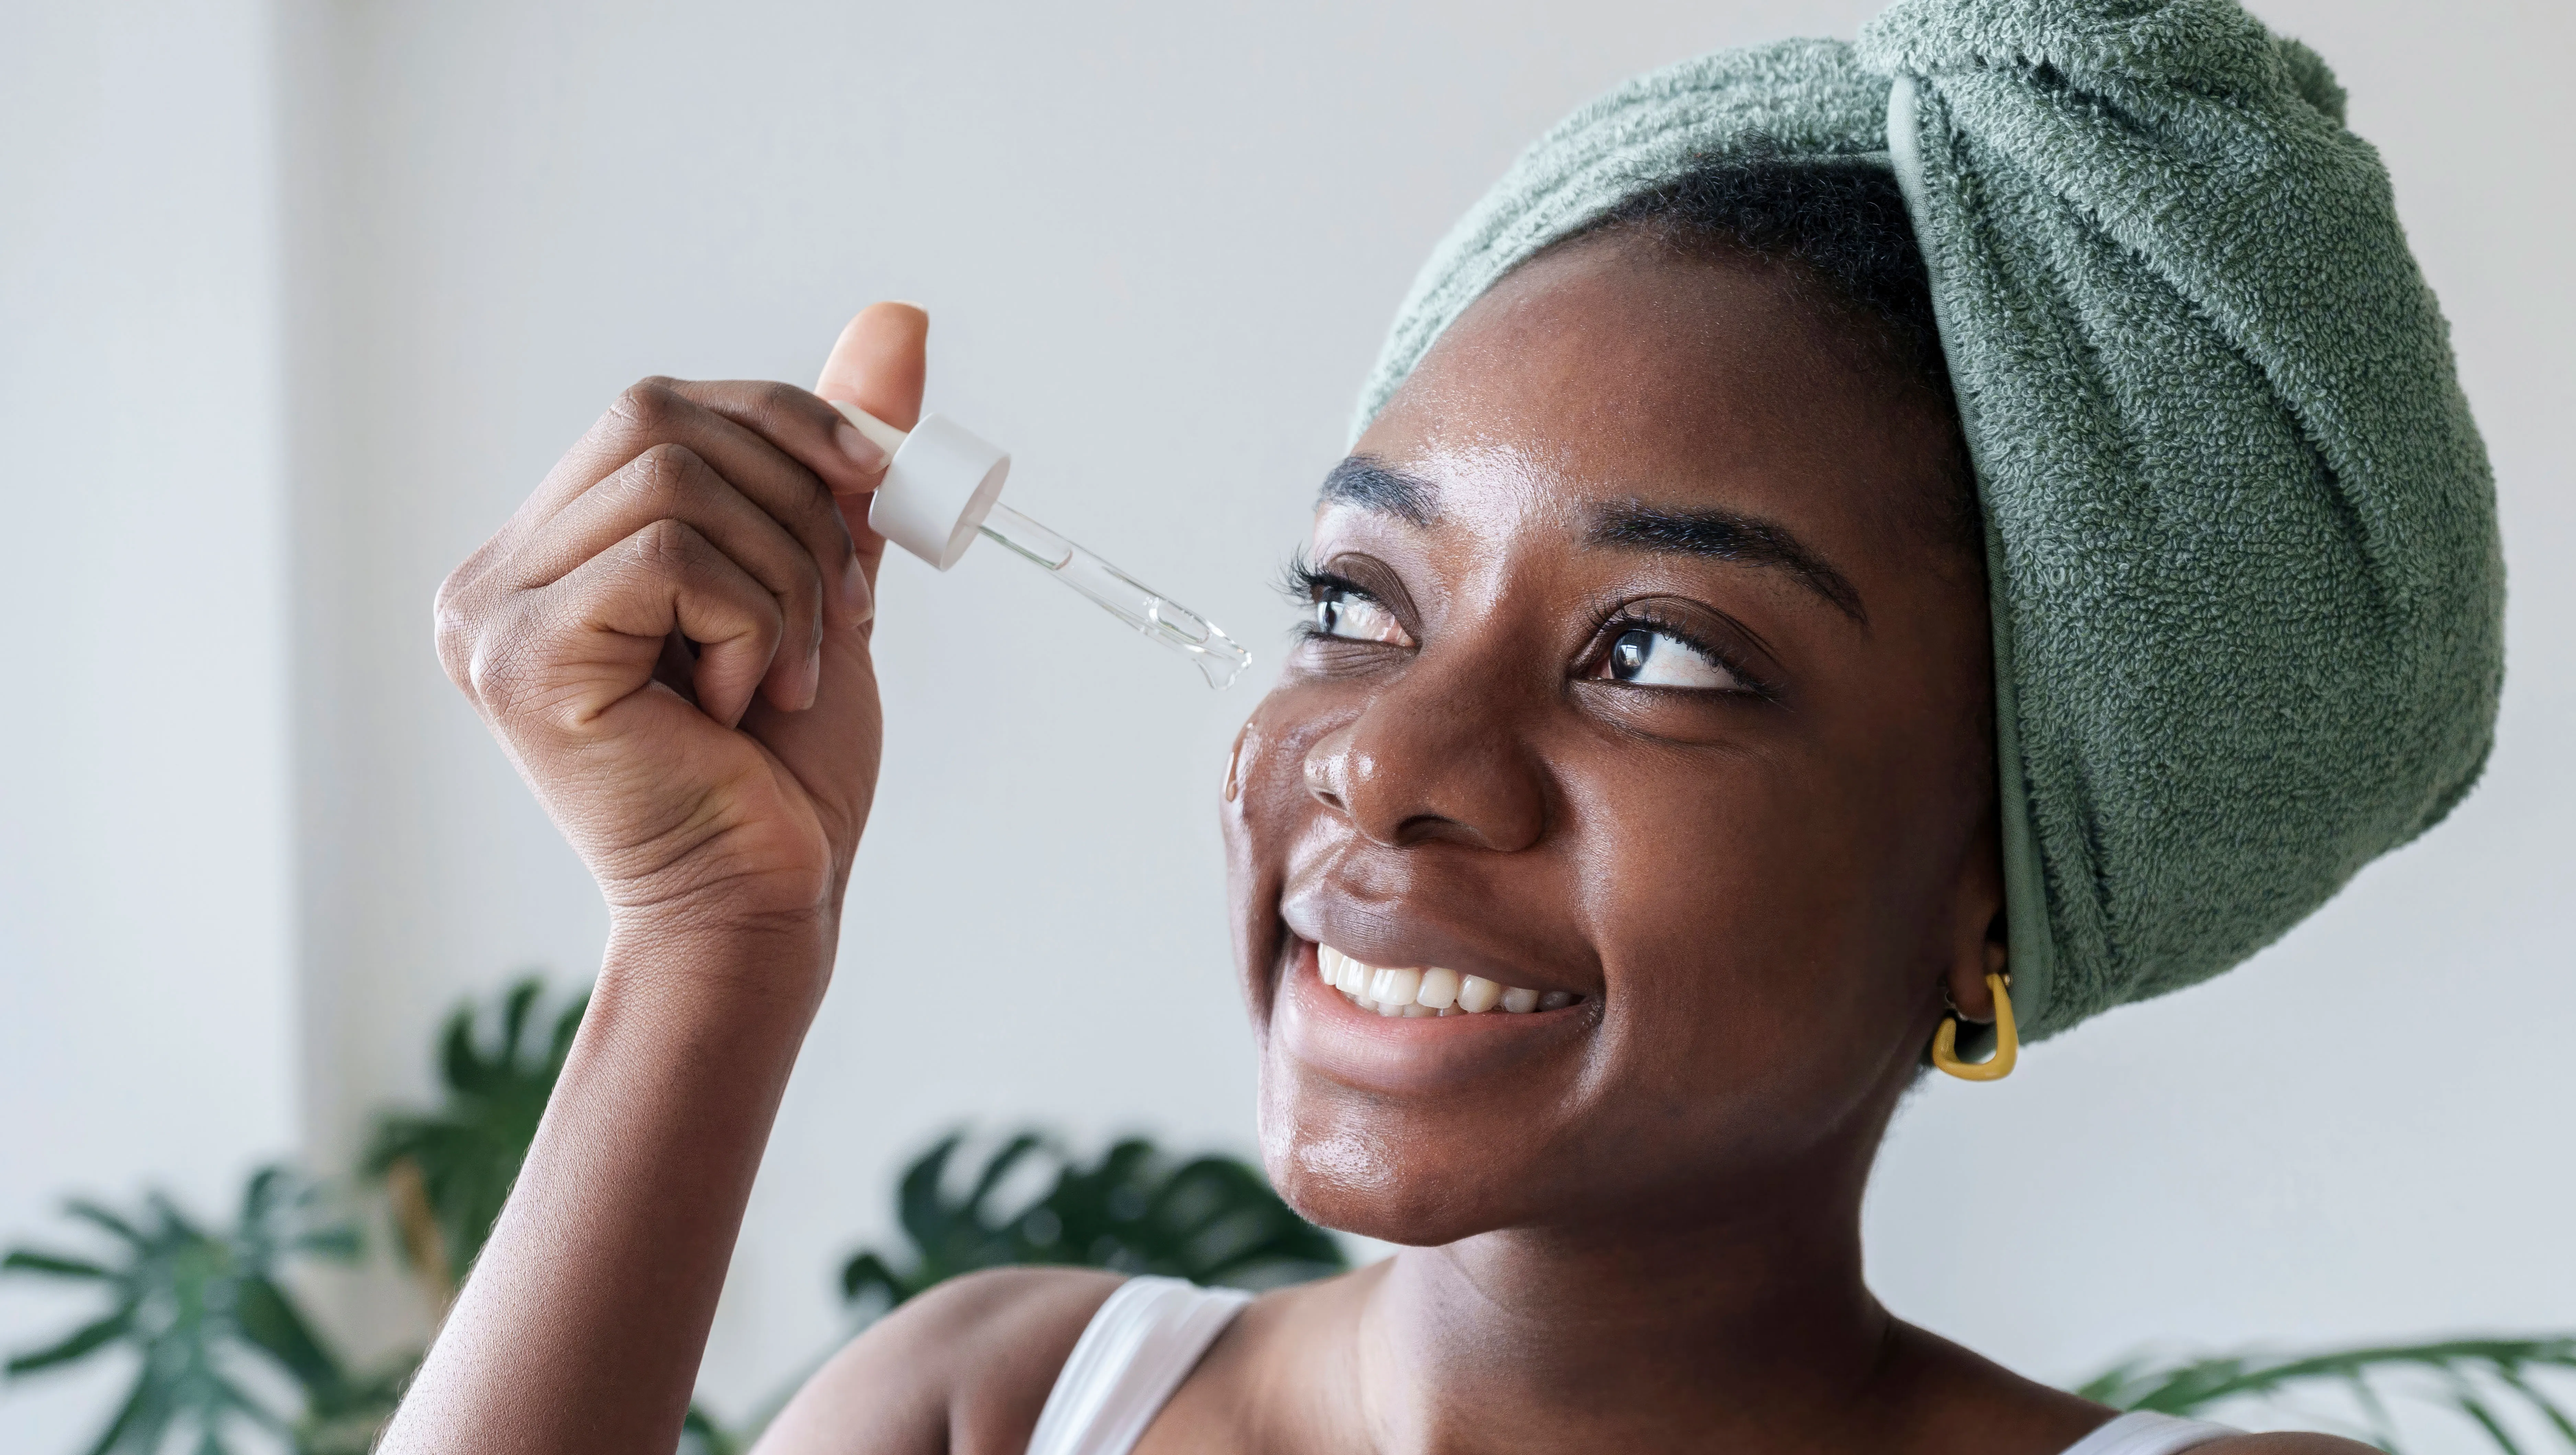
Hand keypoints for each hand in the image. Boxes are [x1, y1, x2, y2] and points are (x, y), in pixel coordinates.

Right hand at [434, 304, 927, 945]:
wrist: (767, 900)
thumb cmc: (784, 766)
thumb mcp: (825, 578)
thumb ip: (832, 459)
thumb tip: (896, 316)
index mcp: (555, 549)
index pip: (664, 407)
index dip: (788, 424)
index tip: (877, 492)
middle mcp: (498, 572)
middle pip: (660, 417)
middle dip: (794, 495)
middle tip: (847, 607)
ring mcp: (492, 616)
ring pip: (676, 483)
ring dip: (783, 576)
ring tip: (793, 676)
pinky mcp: (521, 659)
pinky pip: (669, 557)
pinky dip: (750, 624)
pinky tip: (744, 706)